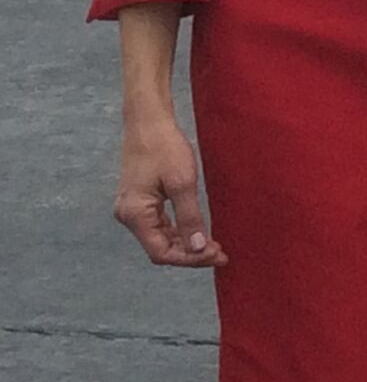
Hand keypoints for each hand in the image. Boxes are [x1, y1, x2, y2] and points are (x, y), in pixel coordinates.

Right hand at [114, 106, 224, 269]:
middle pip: (160, 249)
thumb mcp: (182, 183)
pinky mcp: (141, 203)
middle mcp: (129, 216)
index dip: (190, 259)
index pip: (161, 252)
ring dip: (187, 245)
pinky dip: (180, 233)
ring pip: (160, 239)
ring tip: (215, 246)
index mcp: (134, 214)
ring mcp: (133, 210)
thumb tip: (198, 248)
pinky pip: (160, 226)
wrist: (148, 123)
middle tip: (221, 253)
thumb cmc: (164, 147)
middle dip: (191, 254)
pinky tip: (199, 234)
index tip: (217, 255)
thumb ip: (190, 218)